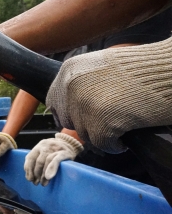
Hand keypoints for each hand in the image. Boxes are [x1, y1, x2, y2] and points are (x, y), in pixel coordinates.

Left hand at [24, 133, 83, 185]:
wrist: (70, 143)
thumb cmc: (54, 151)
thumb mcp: (43, 153)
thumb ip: (36, 161)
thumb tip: (30, 177)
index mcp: (39, 146)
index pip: (30, 158)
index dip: (29, 170)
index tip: (30, 179)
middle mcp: (45, 146)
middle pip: (38, 161)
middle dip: (36, 174)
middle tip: (37, 183)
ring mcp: (55, 148)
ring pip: (47, 160)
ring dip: (43, 174)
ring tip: (43, 183)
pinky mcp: (65, 152)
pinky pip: (57, 160)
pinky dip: (52, 168)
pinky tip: (49, 177)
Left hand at [46, 37, 171, 152]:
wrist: (168, 70)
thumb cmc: (143, 69)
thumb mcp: (101, 68)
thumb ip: (81, 84)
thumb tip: (65, 111)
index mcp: (69, 70)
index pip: (54, 102)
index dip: (69, 113)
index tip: (84, 118)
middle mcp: (71, 86)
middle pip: (68, 121)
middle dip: (87, 124)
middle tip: (109, 122)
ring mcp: (84, 105)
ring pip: (85, 135)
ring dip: (103, 135)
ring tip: (123, 124)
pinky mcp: (100, 123)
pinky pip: (102, 145)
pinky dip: (115, 145)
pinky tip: (128, 134)